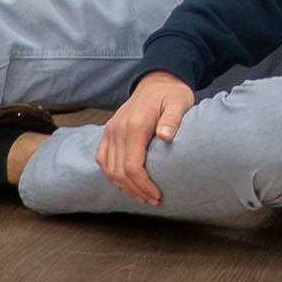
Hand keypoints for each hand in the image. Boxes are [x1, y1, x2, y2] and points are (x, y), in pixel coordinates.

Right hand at [93, 70, 196, 206]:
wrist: (157, 81)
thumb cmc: (171, 94)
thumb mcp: (179, 102)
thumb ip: (172, 119)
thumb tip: (166, 136)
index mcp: (134, 125)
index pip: (132, 166)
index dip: (143, 185)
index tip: (157, 195)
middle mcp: (118, 129)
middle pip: (119, 172)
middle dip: (136, 190)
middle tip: (153, 200)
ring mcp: (110, 131)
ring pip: (109, 169)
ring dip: (124, 186)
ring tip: (142, 196)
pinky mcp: (108, 132)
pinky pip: (103, 159)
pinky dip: (112, 175)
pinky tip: (125, 183)